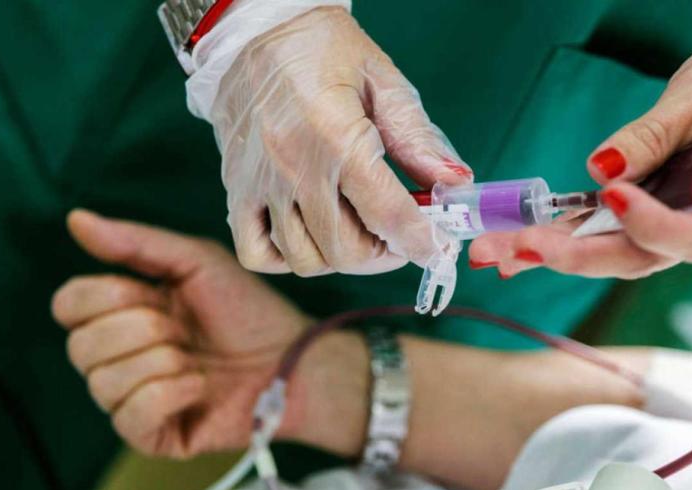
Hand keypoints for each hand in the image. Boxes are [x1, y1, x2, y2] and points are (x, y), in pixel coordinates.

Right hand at [51, 210, 368, 457]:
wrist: (292, 359)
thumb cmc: (248, 310)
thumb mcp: (197, 263)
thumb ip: (136, 242)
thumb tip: (75, 219)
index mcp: (122, 313)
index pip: (68, 305)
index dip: (106, 297)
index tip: (155, 294)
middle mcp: (119, 358)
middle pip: (81, 347)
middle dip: (143, 330)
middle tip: (185, 331)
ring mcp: (132, 400)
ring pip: (102, 384)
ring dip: (162, 362)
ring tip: (196, 361)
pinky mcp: (153, 436)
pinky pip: (129, 418)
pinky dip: (168, 395)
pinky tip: (197, 387)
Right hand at [212, 6, 471, 275]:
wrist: (257, 28)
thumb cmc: (325, 50)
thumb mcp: (384, 82)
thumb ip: (419, 139)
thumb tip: (456, 184)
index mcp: (337, 136)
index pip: (388, 214)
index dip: (421, 241)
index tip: (436, 247)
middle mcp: (294, 166)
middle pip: (347, 250)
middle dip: (384, 254)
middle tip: (399, 236)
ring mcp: (260, 182)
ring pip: (306, 259)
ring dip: (341, 258)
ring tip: (359, 232)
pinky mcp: (236, 188)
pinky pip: (257, 253)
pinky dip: (287, 259)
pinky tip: (312, 235)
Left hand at [469, 25, 691, 278]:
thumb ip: (657, 134)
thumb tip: (600, 169)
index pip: (691, 233)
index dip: (649, 223)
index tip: (612, 196)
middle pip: (640, 255)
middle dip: (578, 255)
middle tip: (524, 246)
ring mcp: (672, 218)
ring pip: (612, 250)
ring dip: (555, 252)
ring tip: (498, 251)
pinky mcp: (646, 206)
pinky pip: (601, 228)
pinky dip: (560, 234)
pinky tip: (514, 243)